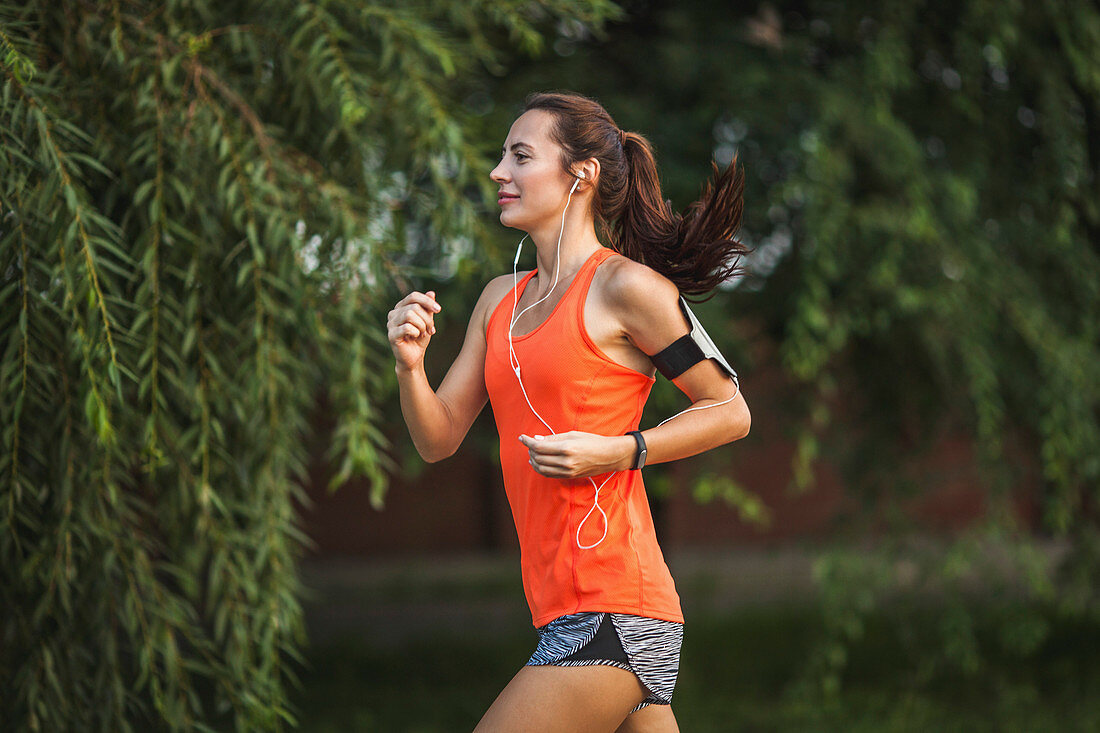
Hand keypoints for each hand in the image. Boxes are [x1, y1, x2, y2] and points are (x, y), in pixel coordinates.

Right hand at [388, 290, 440, 370]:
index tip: (438, 309)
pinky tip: (415, 337)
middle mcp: (394, 313)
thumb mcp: (427, 321)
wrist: (414, 357)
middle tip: (430, 330)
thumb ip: (428, 308)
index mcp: (401, 307)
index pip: (413, 296)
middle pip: (414, 307)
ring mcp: (390, 324)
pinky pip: (407, 327)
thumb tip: (431, 293)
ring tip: (423, 334)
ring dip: (422, 325)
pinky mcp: (391, 335)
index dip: (427, 301)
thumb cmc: (420, 337)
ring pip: (410, 315)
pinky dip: (416, 332)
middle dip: (427, 319)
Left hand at [517, 431, 634, 478]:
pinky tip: (538, 463)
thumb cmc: (592, 441)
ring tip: (531, 453)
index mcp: (566, 448)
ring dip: (533, 461)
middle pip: (538, 458)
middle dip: (530, 450)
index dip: (527, 441)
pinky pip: (549, 474)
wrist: (609, 456)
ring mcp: (567, 471)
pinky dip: (541, 469)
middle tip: (528, 443)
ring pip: (542, 468)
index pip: (539, 446)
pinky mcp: (569, 476)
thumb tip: (536, 439)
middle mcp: (565, 461)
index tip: (522, 437)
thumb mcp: (573, 434)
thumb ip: (553, 438)